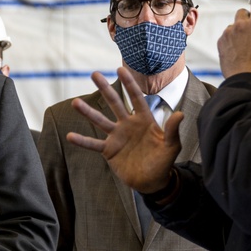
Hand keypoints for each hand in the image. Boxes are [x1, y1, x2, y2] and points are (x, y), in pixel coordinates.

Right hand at [66, 68, 181, 192]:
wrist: (152, 181)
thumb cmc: (164, 161)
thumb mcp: (171, 146)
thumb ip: (172, 130)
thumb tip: (180, 114)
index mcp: (144, 120)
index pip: (136, 98)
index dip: (129, 84)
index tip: (120, 69)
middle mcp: (128, 124)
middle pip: (115, 103)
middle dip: (105, 89)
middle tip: (94, 74)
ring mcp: (117, 136)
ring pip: (100, 121)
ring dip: (88, 112)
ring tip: (75, 102)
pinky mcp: (109, 150)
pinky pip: (94, 144)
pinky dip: (83, 141)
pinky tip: (70, 136)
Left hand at [218, 0, 250, 78]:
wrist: (245, 77)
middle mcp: (242, 25)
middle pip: (242, 12)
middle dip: (247, 17)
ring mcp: (229, 32)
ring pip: (234, 25)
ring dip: (238, 30)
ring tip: (244, 46)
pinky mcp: (221, 40)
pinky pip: (227, 35)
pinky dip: (231, 39)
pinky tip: (237, 50)